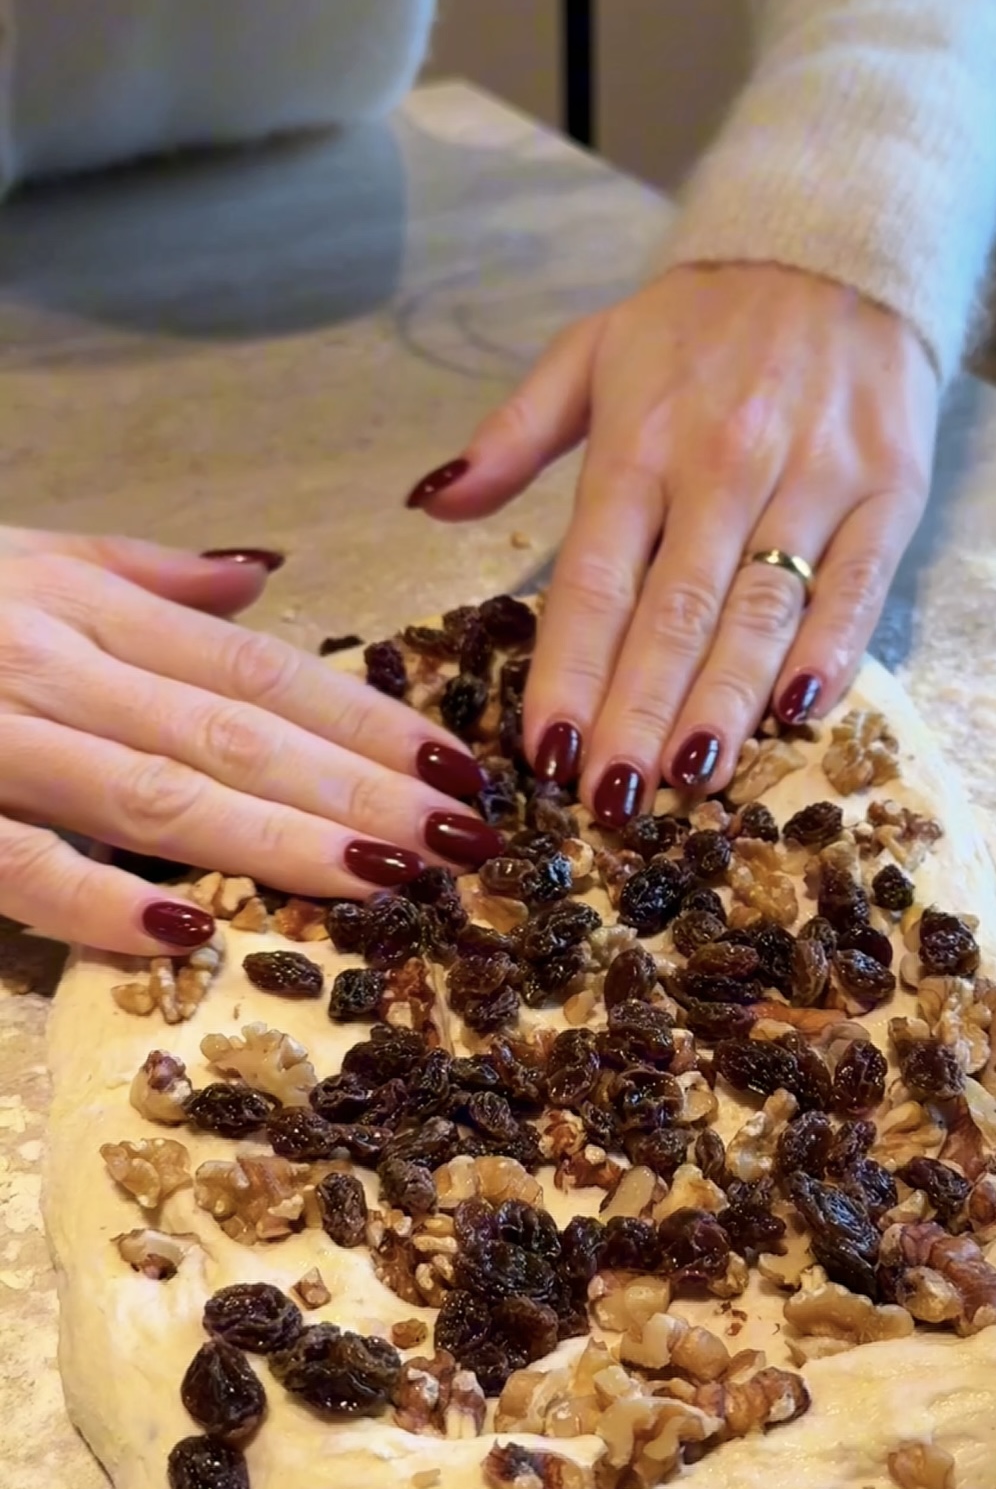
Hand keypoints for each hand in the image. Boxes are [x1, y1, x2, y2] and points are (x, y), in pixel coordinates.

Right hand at [0, 530, 500, 954]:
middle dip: (359, 789)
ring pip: (157, 795)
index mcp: (87, 611)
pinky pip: (26, 865)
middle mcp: (57, 671)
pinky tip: (192, 930)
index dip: (364, 721)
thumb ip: (142, 573)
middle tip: (458, 838)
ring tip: (384, 879)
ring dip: (279, 841)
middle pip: (234, 735)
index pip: (255, 671)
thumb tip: (259, 573)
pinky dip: (102, 901)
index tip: (454, 767)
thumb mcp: (24, 558)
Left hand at [410, 263, 936, 824]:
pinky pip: (858, 583)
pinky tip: (800, 712)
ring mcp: (813, 477)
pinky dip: (832, 649)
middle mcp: (723, 464)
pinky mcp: (890, 486)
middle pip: (675, 613)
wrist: (836, 245)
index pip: (595, 579)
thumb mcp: (591, 352)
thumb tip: (431, 501)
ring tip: (691, 781)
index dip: (570, 673)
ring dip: (725, 703)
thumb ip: (512, 436)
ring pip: (763, 610)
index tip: (548, 754)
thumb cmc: (703, 322)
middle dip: (639, 715)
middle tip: (613, 801)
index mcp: (640, 440)